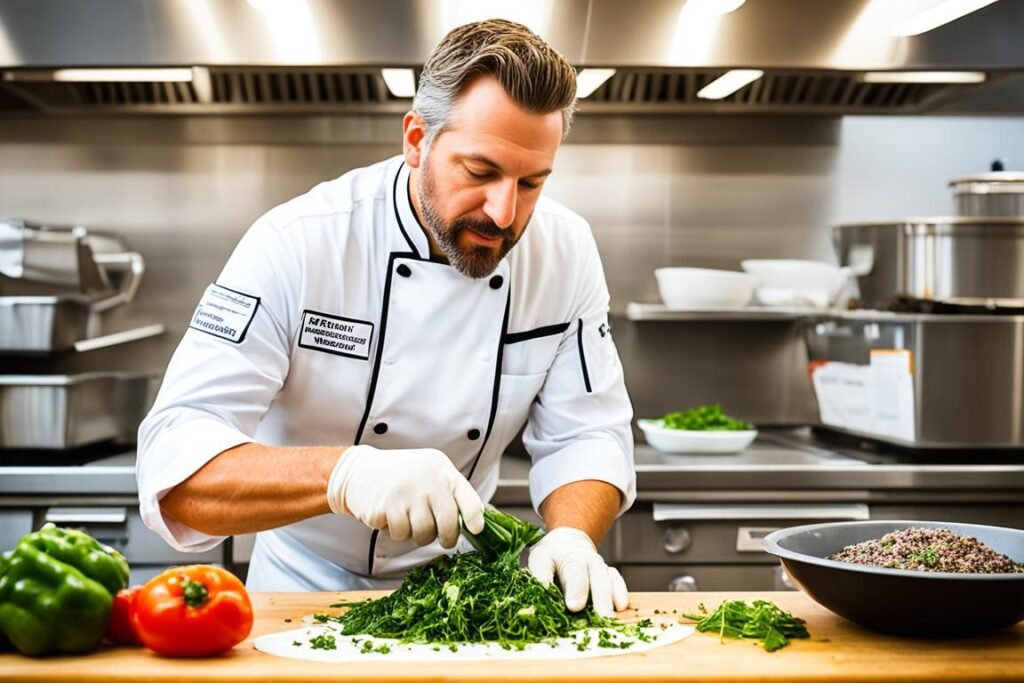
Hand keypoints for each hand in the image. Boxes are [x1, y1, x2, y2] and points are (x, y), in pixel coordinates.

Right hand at [326, 445, 484, 547]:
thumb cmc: (401, 477)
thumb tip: (474, 523)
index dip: (474, 517)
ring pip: (424, 533)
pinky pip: (401, 533)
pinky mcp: (387, 507)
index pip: (467, 497)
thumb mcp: (429, 472)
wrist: (359, 470)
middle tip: (443, 540)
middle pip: (448, 523)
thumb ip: (449, 493)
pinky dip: (397, 531)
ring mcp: (407, 493)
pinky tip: (391, 516)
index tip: (476, 529)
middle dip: (447, 538)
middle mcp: (427, 481)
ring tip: (410, 521)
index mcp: (442, 471)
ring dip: (418, 535)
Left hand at [527, 527, 628, 615]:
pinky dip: (620, 591)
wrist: (568, 541)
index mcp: (564, 556)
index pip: (571, 572)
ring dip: (608, 598)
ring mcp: (598, 566)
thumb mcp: (539, 559)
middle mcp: (585, 559)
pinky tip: (621, 606)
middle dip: (597, 597)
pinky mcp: (607, 574)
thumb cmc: (551, 556)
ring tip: (608, 619)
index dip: (575, 589)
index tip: (573, 606)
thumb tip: (539, 593)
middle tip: (598, 617)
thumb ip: (540, 575)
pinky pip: (616, 580)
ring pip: (606, 579)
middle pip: (594, 575)